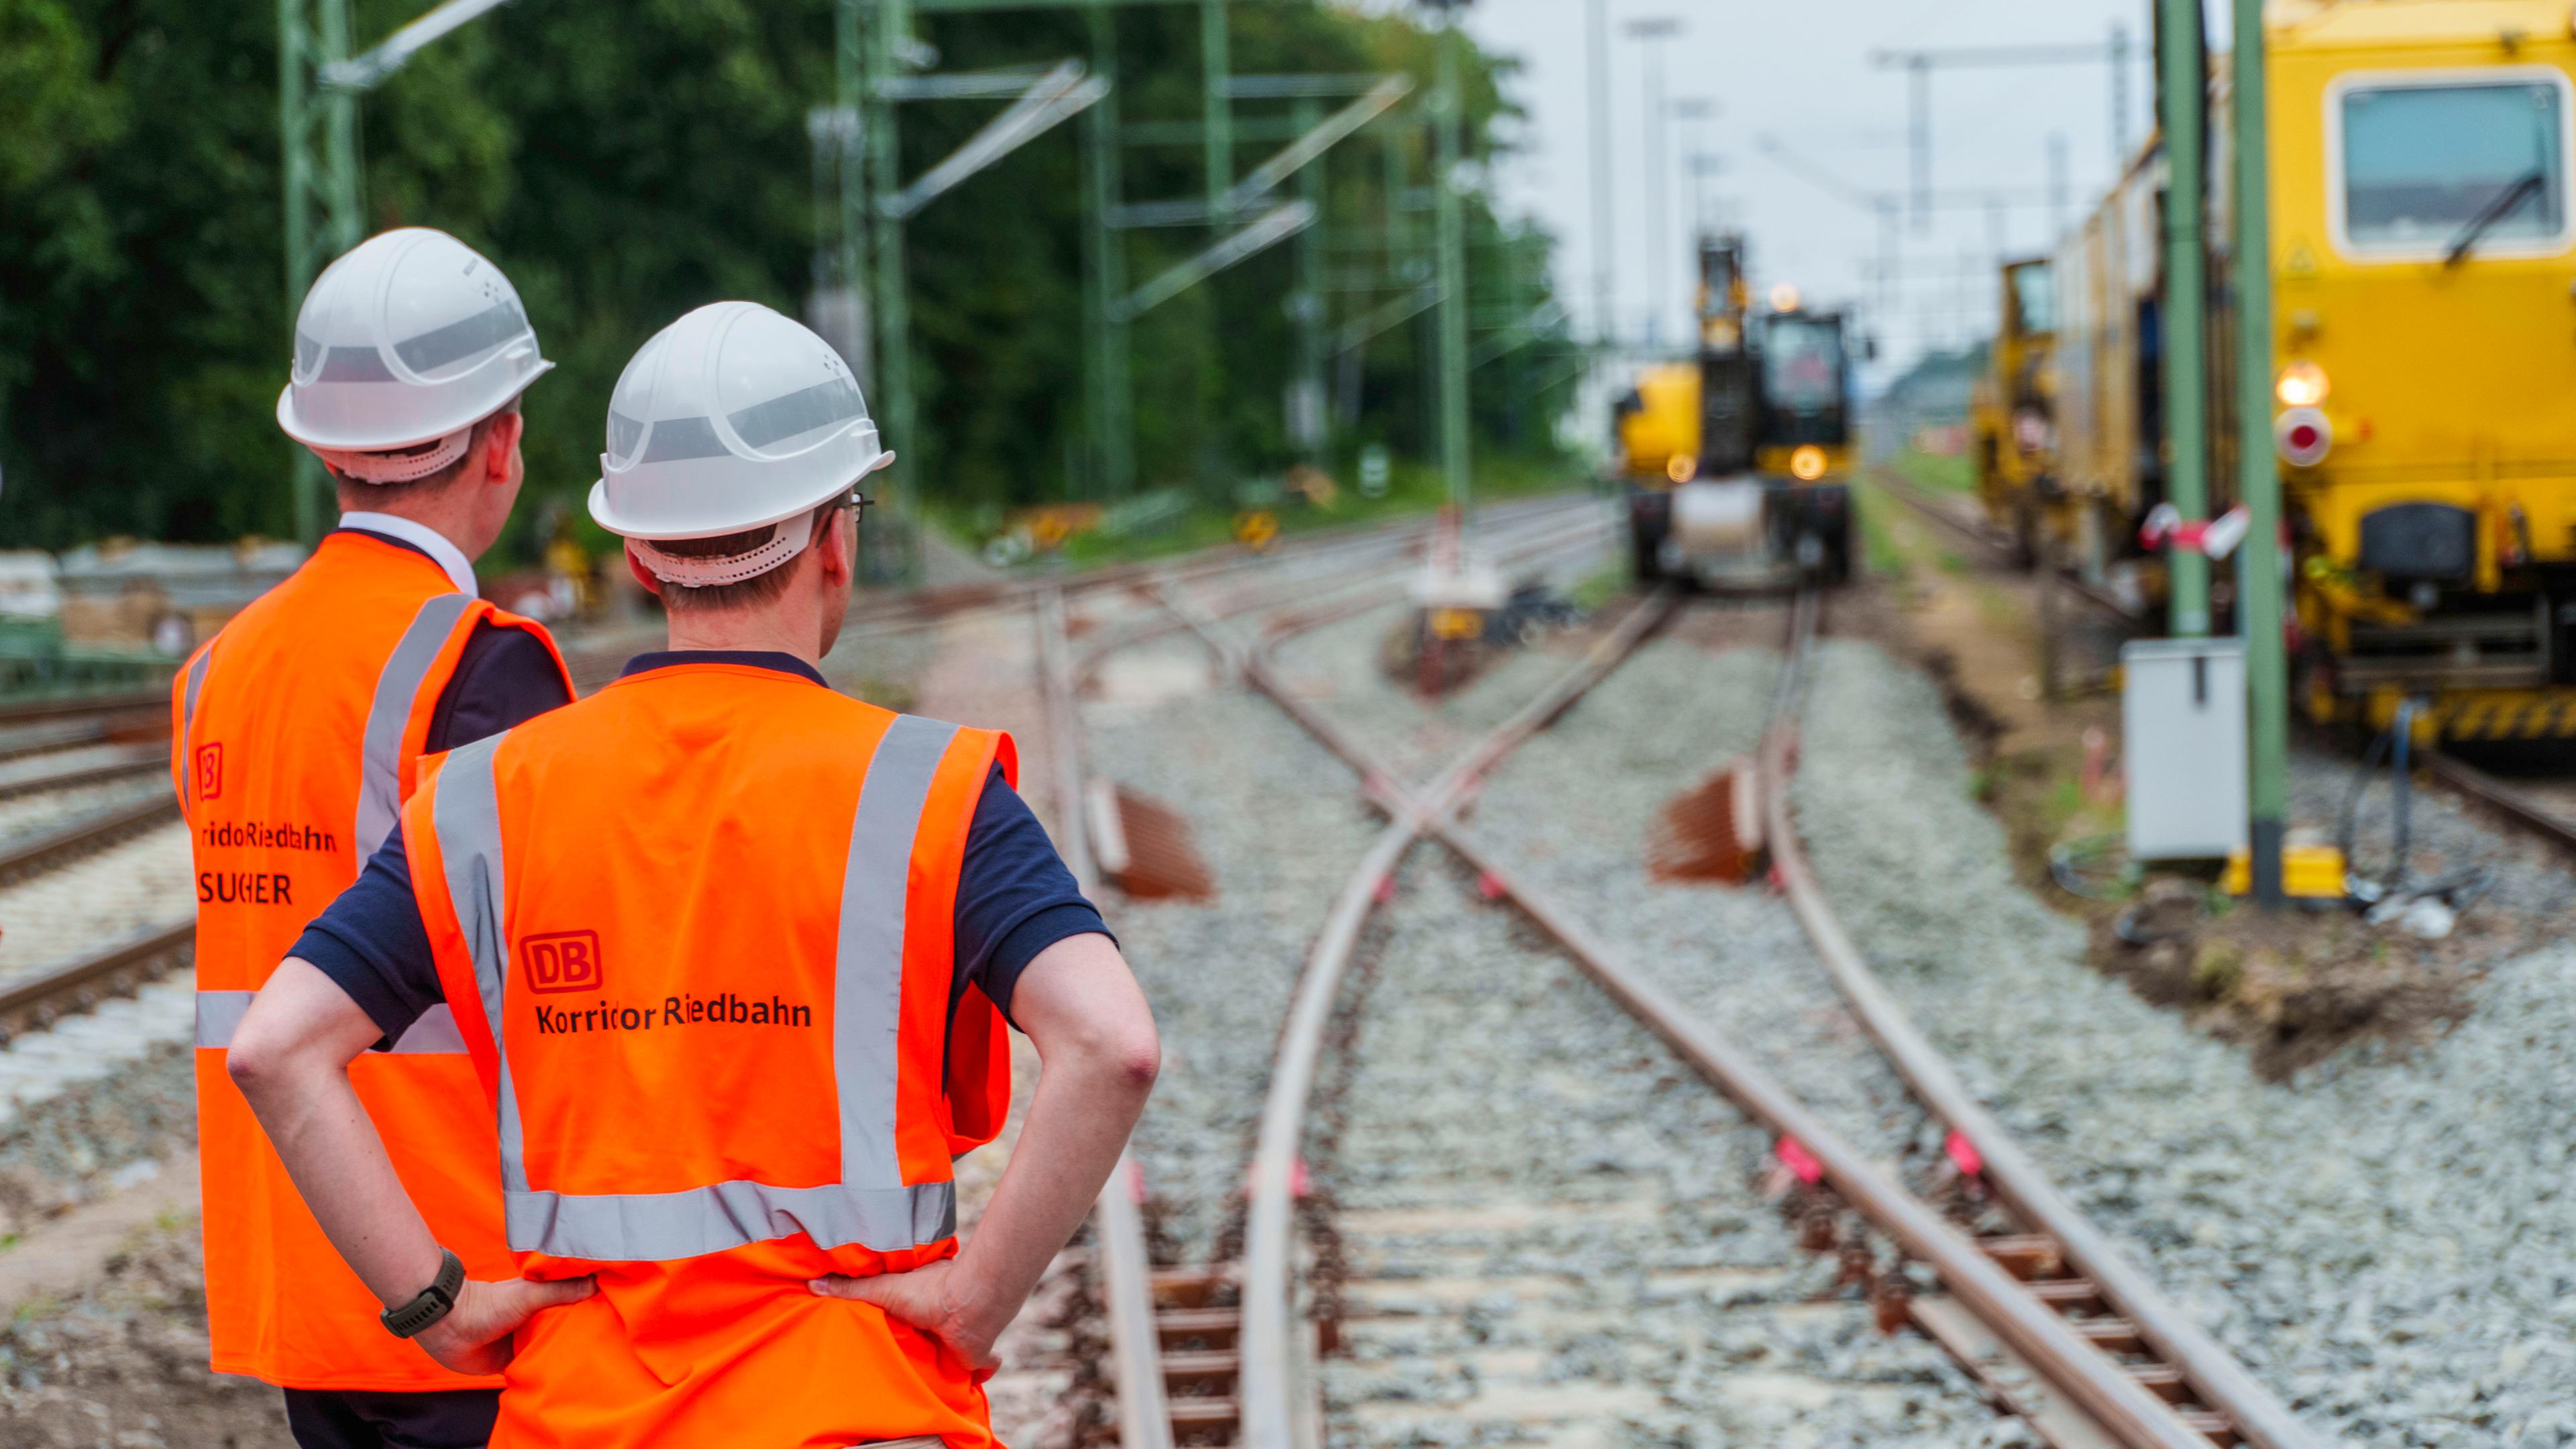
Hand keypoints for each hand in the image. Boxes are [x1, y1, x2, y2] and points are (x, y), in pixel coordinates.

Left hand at [413, 1275, 596, 1375]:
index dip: (591, 1306)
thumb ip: (561, 1290)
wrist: (451, 1329)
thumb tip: (597, 1282)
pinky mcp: (511, 1363)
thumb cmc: (490, 1305)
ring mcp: (523, 1342)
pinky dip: (544, 1374)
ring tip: (593, 1363)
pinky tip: (563, 1380)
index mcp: (541, 1299)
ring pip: (550, 1351)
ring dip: (562, 1356)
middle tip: (610, 1343)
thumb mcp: (530, 1294)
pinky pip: (533, 1370)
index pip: (573, 1302)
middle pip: (564, 1328)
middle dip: (580, 1334)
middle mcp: (535, 1320)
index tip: (615, 1312)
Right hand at [810, 1259, 1006, 1377]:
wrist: (965, 1308)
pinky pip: (982, 1367)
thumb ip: (851, 1289)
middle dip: (925, 1342)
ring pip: (954, 1353)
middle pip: (934, 1334)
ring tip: (926, 1373)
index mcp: (925, 1299)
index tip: (897, 1324)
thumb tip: (813, 1283)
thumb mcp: (882, 1288)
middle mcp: (945, 1319)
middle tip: (907, 1355)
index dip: (907, 1318)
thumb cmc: (927, 1292)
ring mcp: (961, 1339)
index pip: (915, 1310)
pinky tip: (967, 1381)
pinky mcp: (975, 1357)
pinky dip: (980, 1372)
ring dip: (946, 1361)